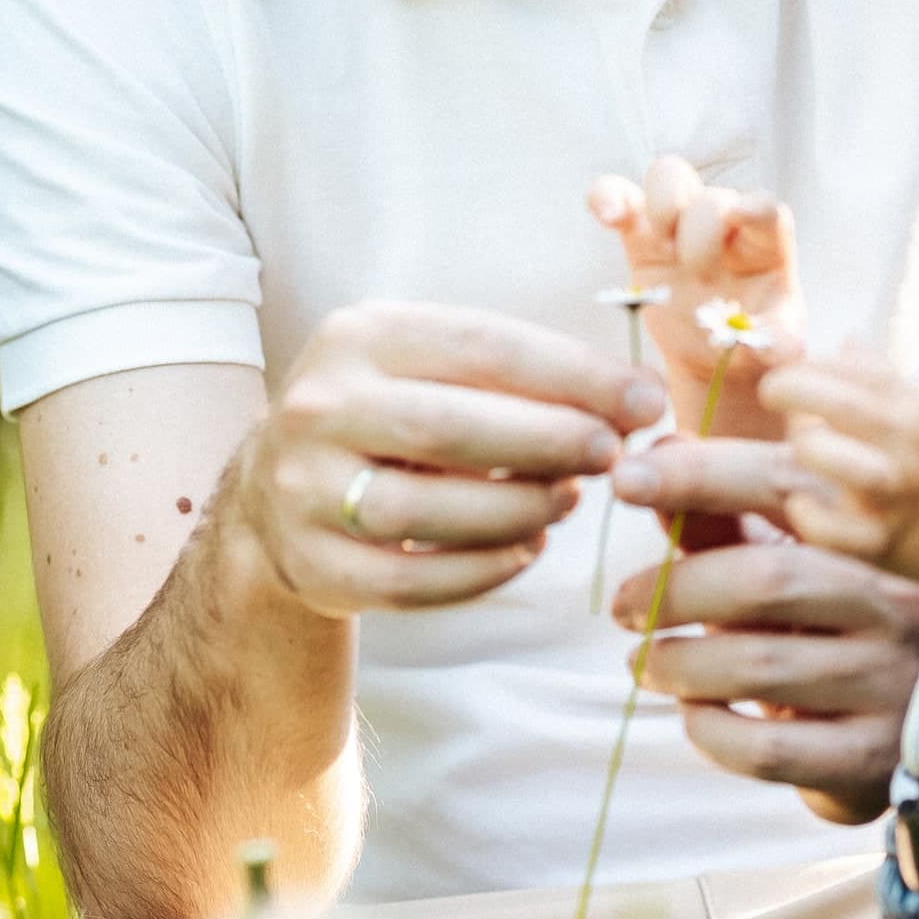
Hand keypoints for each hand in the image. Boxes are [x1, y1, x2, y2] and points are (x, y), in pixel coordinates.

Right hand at [231, 302, 665, 617]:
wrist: (272, 496)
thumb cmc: (387, 420)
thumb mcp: (426, 368)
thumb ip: (515, 374)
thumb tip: (634, 398)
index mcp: (357, 337)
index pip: (481, 348)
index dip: (575, 375)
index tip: (646, 398)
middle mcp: (318, 408)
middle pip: (452, 428)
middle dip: (550, 441)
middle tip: (615, 455)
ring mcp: (305, 491)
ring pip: (429, 513)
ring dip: (519, 510)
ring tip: (568, 501)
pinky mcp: (314, 566)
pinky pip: (414, 581)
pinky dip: (483, 570)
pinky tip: (526, 550)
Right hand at [586, 155, 802, 417]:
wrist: (714, 357)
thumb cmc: (751, 343)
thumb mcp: (772, 348)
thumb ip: (777, 343)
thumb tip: (783, 348)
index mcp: (765, 246)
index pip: (764, 210)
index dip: (754, 207)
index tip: (742, 214)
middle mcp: (725, 226)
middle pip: (713, 198)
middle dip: (701, 230)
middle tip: (697, 271)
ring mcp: (681, 226)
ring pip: (670, 178)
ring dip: (662, 200)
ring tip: (661, 238)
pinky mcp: (641, 237)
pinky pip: (622, 200)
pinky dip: (609, 197)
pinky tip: (605, 214)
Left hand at [609, 435, 918, 822]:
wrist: (906, 727)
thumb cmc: (824, 624)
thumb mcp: (785, 562)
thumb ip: (721, 520)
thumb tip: (652, 459)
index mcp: (871, 536)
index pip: (784, 484)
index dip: (700, 476)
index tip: (624, 480)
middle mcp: (897, 601)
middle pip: (767, 580)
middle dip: (674, 593)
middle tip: (623, 608)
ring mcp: (892, 682)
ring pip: (759, 667)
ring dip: (678, 666)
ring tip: (645, 664)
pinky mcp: (872, 756)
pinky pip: (768, 747)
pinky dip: (709, 731)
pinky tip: (693, 714)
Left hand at [762, 348, 918, 590]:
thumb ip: (887, 378)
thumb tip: (844, 339)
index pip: (847, 365)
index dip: (808, 363)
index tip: (795, 372)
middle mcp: (906, 444)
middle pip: (829, 400)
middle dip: (787, 387)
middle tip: (775, 393)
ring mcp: (893, 495)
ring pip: (818, 454)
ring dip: (804, 447)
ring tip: (810, 452)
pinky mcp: (882, 543)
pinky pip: (823, 527)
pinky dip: (807, 514)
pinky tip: (807, 503)